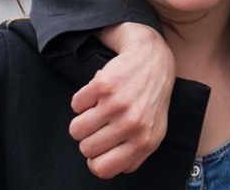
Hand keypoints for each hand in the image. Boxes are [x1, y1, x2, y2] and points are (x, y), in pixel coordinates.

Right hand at [69, 23, 174, 178]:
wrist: (154, 60)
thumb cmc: (151, 99)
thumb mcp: (153, 131)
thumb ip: (133, 154)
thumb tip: (104, 168)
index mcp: (145, 141)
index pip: (103, 169)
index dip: (95, 160)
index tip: (99, 148)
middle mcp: (133, 125)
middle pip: (86, 149)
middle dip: (89, 137)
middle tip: (103, 122)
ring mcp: (118, 105)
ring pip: (76, 129)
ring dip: (83, 119)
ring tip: (99, 108)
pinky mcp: (104, 86)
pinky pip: (75, 105)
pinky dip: (83, 99)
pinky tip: (100, 92)